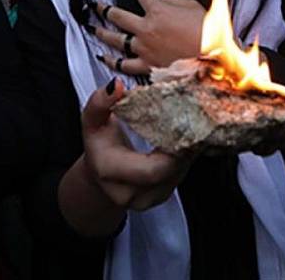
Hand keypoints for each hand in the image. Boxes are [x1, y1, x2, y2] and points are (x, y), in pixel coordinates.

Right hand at [80, 80, 190, 207]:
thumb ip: (100, 102)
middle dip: (184, 145)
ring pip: (180, 172)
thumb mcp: (92, 120)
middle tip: (192, 119)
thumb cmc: (98, 145)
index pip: (151, 169)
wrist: (101, 173)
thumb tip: (117, 86)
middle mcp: (132, 193)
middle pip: (171, 171)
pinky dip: (186, 155)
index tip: (178, 121)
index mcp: (112, 173)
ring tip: (192, 125)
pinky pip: (182, 174)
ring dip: (189, 149)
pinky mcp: (165, 194)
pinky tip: (187, 138)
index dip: (171, 148)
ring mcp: (151, 197)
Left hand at [94, 0, 205, 75]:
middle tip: (96, 5)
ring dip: (103, 32)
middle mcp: (146, 29)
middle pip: (118, 16)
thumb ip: (170, 1)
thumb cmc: (207, 30)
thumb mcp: (191, 5)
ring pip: (116, 40)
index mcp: (157, 11)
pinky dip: (113, 61)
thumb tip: (158, 1)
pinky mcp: (148, 66)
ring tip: (94, 28)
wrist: (215, 56)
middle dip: (104, 8)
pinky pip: (124, 64)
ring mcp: (145, 49)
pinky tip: (104, 57)